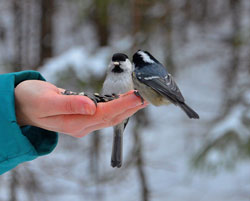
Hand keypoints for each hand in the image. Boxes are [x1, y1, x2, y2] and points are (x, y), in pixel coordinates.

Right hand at [15, 80, 146, 136]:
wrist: (23, 105)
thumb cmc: (31, 101)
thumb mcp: (46, 101)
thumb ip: (68, 104)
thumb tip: (91, 107)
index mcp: (73, 123)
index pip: (104, 114)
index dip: (122, 105)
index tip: (137, 97)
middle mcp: (82, 126)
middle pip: (111, 118)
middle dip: (130, 108)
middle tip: (147, 98)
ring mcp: (83, 123)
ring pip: (110, 117)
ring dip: (126, 108)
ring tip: (140, 99)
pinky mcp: (82, 117)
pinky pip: (104, 113)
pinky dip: (116, 106)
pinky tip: (123, 101)